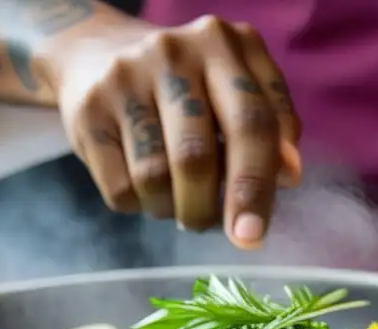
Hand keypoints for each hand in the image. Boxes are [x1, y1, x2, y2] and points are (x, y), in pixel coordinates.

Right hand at [56, 15, 301, 248]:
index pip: (251, 124)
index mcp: (222, 44)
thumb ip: (271, 126)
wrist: (96, 53)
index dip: (256, 187)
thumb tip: (289, 176)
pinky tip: (145, 189)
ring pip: (154, 179)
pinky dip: (140, 206)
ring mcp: (124, 80)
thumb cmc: (187, 85)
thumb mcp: (235, 89)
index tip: (252, 236)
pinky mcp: (88, 112)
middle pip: (196, 157)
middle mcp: (172, 53)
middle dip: (207, 209)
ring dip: (172, 209)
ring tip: (178, 201)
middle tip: (210, 227)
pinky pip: (120, 189)